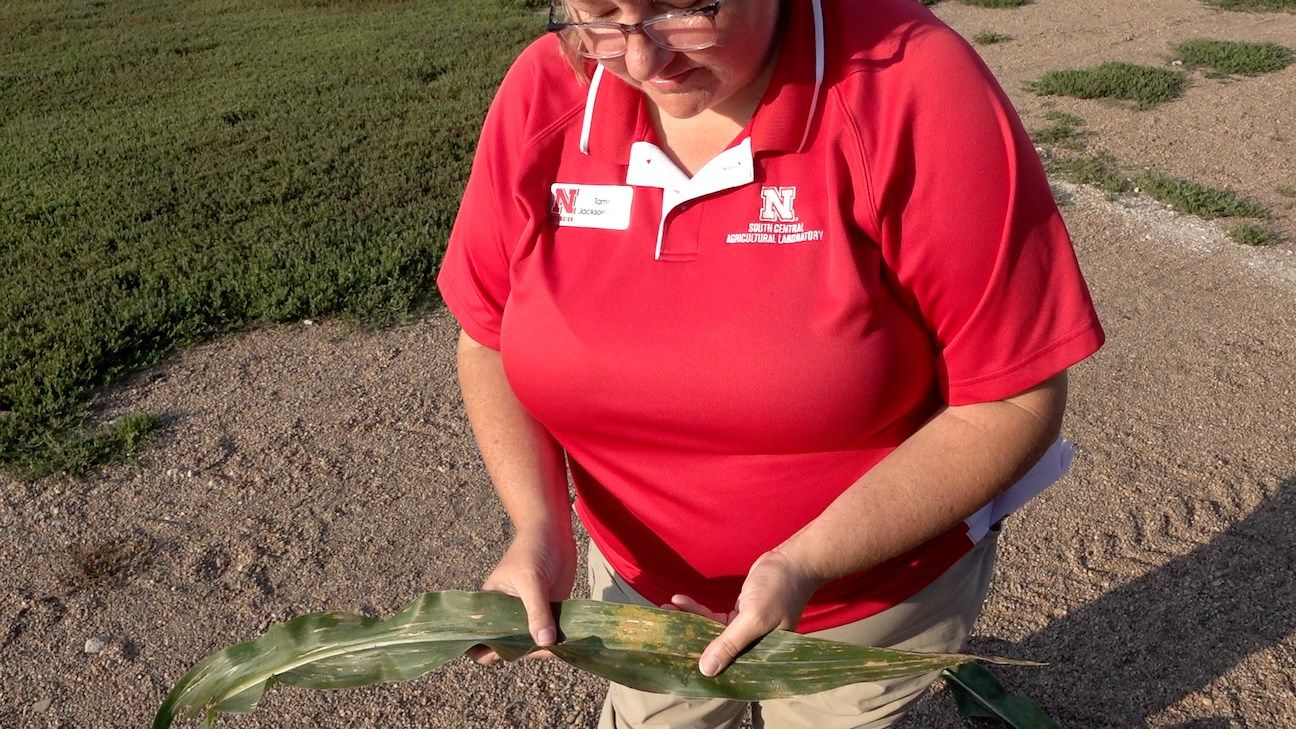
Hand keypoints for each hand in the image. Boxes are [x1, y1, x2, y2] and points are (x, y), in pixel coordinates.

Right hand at [467, 529, 576, 664]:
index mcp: (491, 606)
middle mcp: (508, 614)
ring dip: (543, 649)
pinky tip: (568, 643)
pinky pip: (551, 633)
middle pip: (508, 646)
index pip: (480, 638)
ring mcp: (529, 614)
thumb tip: (544, 643)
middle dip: (522, 652)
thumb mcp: (531, 580)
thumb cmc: (532, 550)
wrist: (555, 532)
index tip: (500, 654)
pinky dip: (558, 641)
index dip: (485, 651)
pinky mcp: (550, 612)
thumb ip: (536, 611)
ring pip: (532, 643)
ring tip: (559, 645)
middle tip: (541, 646)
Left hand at [665, 550, 821, 676]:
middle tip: (663, 635)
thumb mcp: (754, 617)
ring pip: (712, 632)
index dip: (704, 668)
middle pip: (717, 651)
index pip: (729, 669)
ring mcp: (746, 630)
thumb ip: (730, 643)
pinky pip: (715, 618)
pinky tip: (680, 600)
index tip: (677, 663)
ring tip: (665, 612)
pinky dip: (698, 610)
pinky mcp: (740, 615)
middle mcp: (752, 647)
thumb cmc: (778, 590)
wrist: (791, 562)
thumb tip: (706, 671)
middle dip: (690, 641)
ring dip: (690, 621)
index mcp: (762, 656)